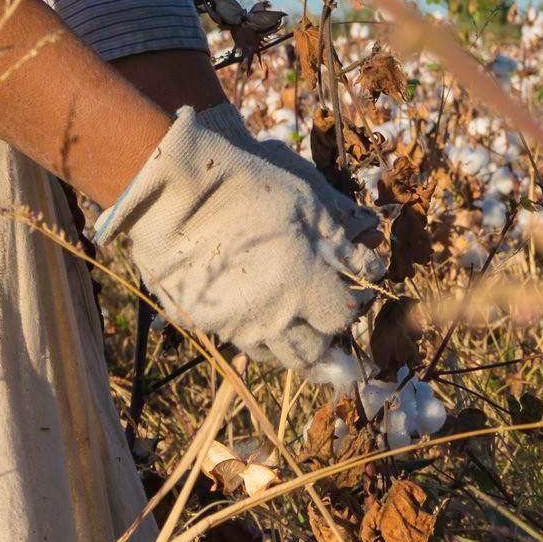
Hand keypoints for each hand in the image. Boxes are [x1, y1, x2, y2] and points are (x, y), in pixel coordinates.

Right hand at [93, 108, 381, 378]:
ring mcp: (231, 324)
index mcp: (303, 286)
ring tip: (288, 317)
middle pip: (309, 352)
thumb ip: (341, 240)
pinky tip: (251, 308)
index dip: (348, 305)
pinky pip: (234, 339)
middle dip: (322, 337)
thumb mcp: (306, 202)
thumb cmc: (245, 186)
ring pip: (271, 355)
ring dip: (287, 341)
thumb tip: (372, 265)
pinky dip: (250, 331)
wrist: (170, 191)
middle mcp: (270, 317)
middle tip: (320, 313)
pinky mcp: (199, 322)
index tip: (348, 290)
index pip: (340, 319)